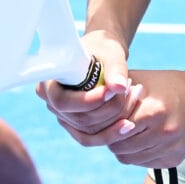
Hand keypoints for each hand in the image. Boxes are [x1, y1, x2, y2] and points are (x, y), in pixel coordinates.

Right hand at [37, 31, 139, 145]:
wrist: (104, 53)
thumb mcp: (110, 53)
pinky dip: (113, 131)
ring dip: (115, 119)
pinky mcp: (76, 126)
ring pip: (89, 131)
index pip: (64, 101)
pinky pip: (93, 137)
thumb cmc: (103, 48)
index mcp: (49, 81)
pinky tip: (129, 124)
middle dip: (109, 109)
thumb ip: (115, 69)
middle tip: (133, 91)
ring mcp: (62, 116)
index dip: (88, 101)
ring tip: (134, 97)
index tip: (112, 91)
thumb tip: (120, 87)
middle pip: (79, 119)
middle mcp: (51, 102)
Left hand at [105, 67, 184, 170]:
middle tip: (109, 125)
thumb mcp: (143, 79)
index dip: (105, 121)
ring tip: (122, 131)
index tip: (101, 115)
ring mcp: (171, 149)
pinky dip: (136, 154)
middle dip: (110, 135)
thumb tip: (91, 98)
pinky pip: (145, 163)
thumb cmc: (172, 84)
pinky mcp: (176, 159)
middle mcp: (164, 132)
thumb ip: (117, 91)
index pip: (115, 125)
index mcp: (154, 110)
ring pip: (130, 157)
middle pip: (120, 145)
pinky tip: (138, 139)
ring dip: (122, 146)